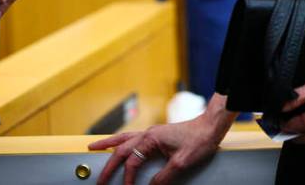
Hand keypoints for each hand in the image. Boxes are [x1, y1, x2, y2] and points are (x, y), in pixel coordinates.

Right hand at [88, 115, 223, 184]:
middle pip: (121, 149)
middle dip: (108, 166)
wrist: (211, 126)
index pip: (132, 162)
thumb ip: (163, 176)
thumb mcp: (181, 162)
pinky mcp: (157, 134)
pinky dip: (121, 140)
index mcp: (151, 138)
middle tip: (98, 181)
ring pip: (124, 138)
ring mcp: (152, 133)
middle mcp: (148, 134)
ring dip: (108, 144)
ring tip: (93, 147)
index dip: (128, 178)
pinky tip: (118, 143)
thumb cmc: (199, 140)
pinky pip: (133, 136)